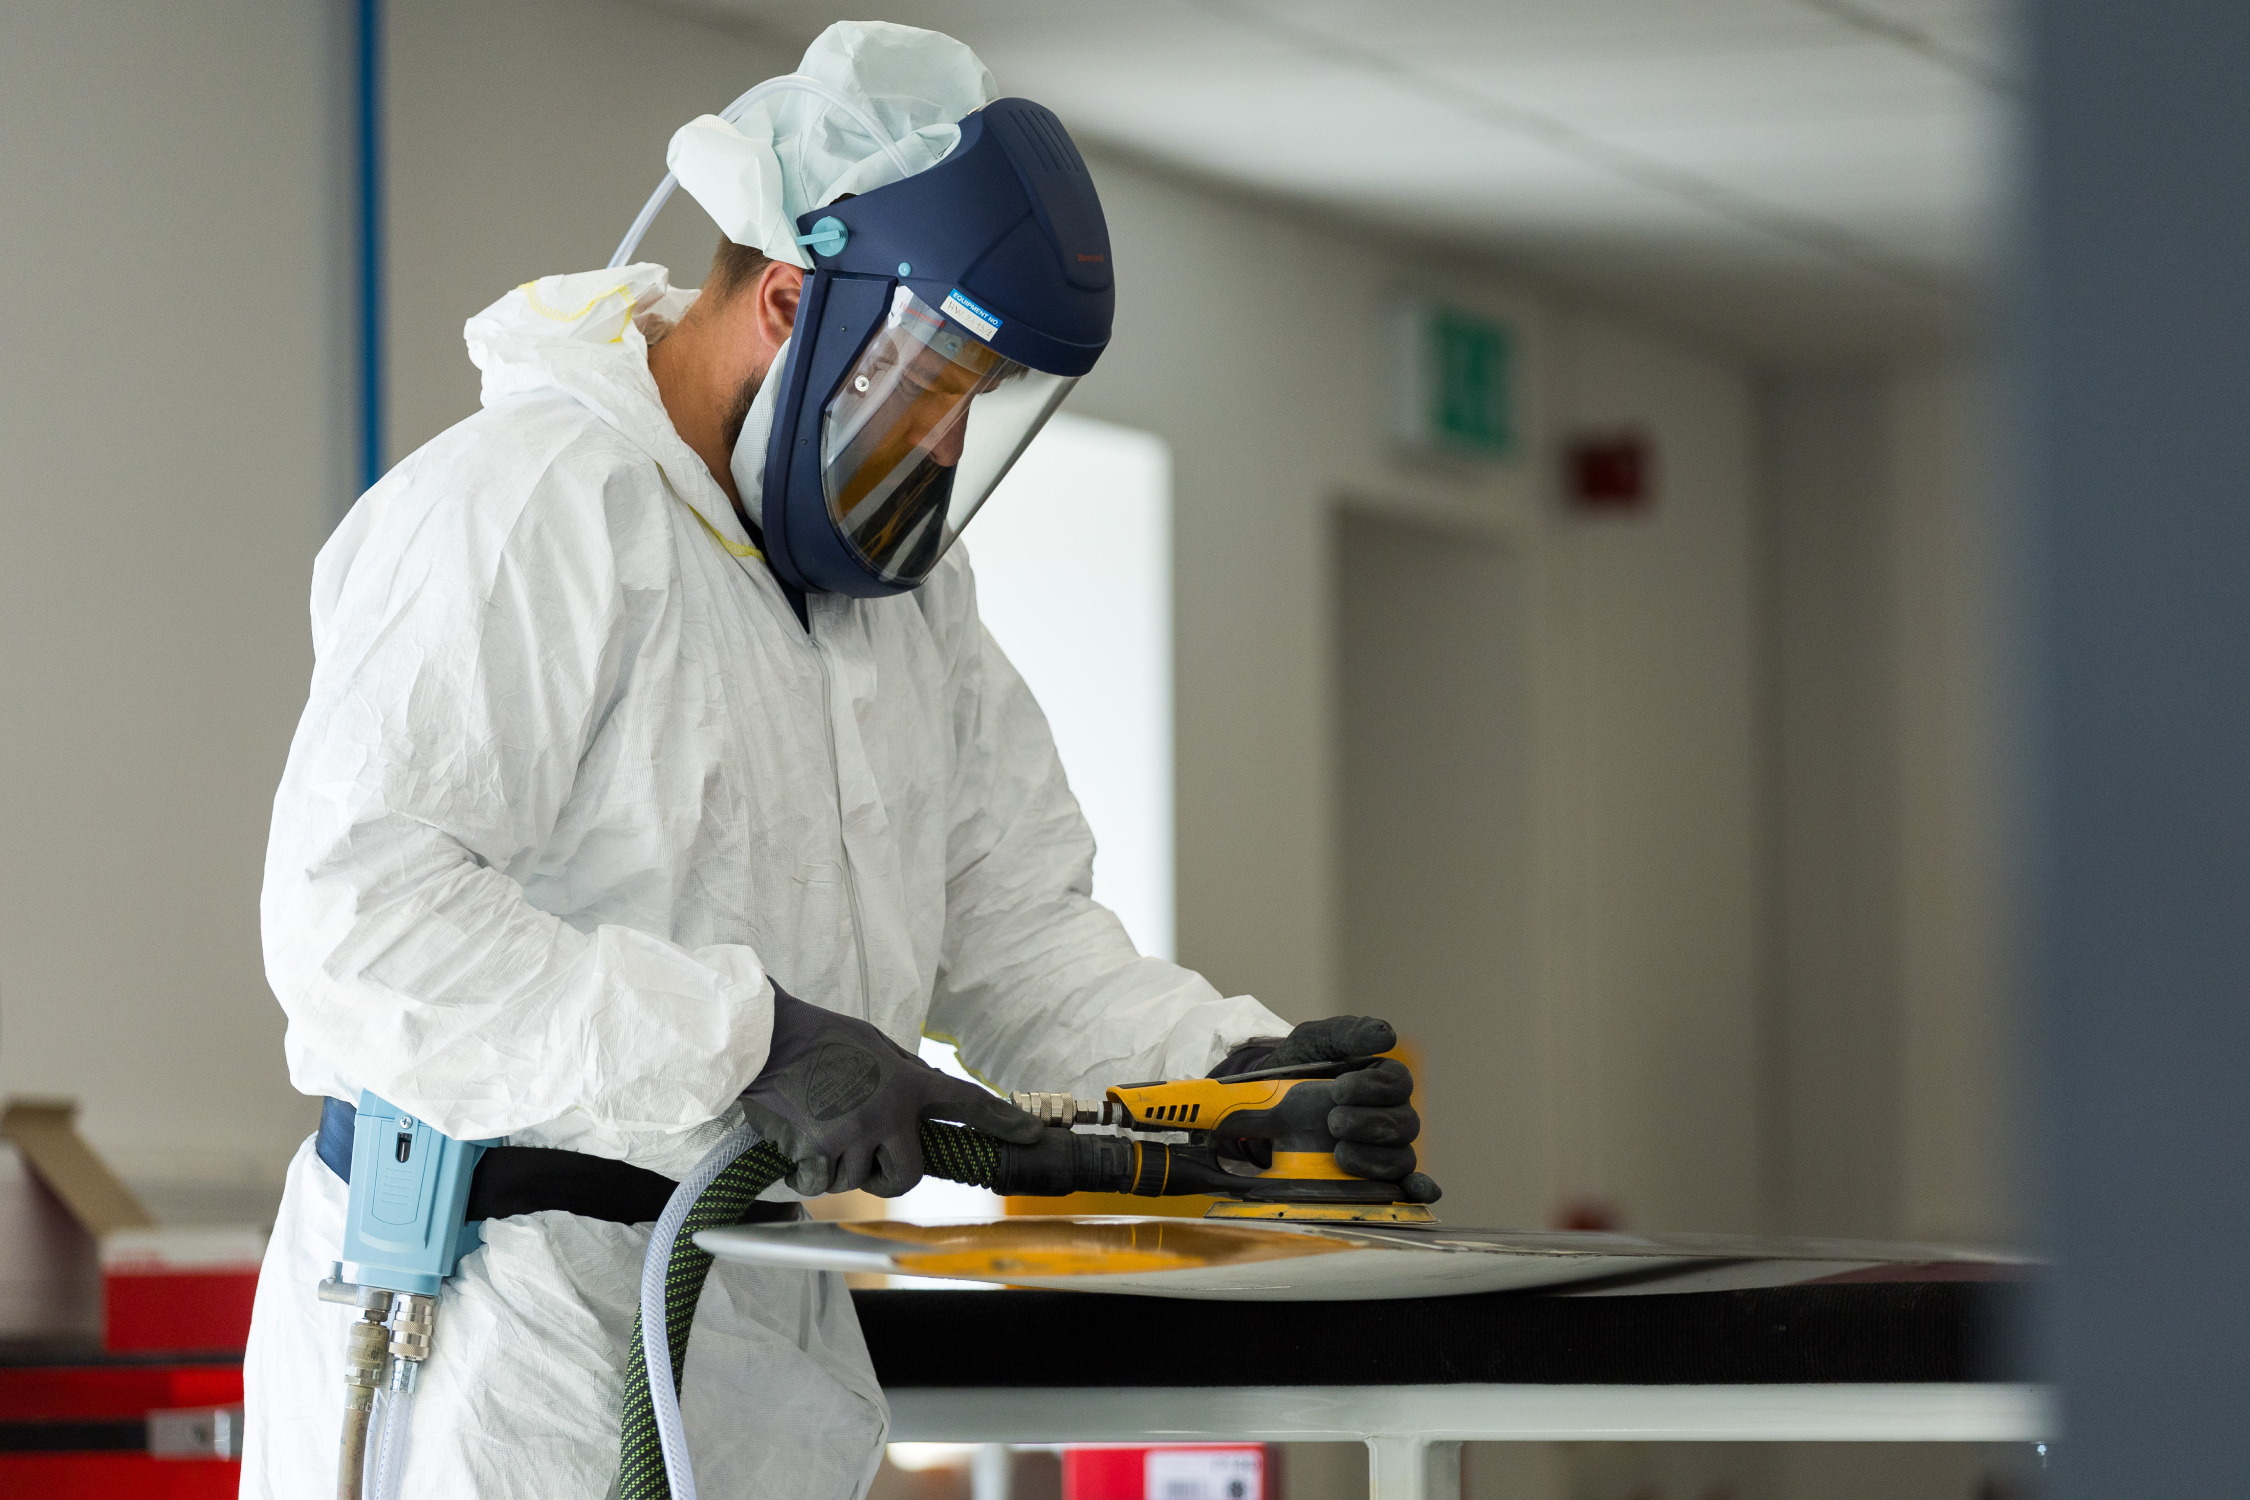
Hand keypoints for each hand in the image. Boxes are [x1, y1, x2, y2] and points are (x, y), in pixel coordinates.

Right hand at [741, 984, 1042, 1196]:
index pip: (966, 1103)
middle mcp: (887, 1113)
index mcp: (906, 1082)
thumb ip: (904, 1072)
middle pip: (907, 1176)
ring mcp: (853, 1135)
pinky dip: (806, 1172)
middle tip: (868, 1160)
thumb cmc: (817, 1037)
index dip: (1002, 1122)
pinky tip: (797, 1142)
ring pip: (856, 1181)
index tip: (1031, 1134)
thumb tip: (927, 1091)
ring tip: (818, 1129)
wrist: (766, 1039)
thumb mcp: (874, 1044)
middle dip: (889, 1176)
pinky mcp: (817, 1151)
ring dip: (837, 1168)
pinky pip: (819, 1182)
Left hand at [1213, 1015, 1440, 1203]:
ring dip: (1375, 1158)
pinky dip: (1417, 1190)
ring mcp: (1382, 1149)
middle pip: (1405, 1123)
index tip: (1338, 1089)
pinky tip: (1418, 1192)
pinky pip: (1405, 1186)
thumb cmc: (1296, 1066)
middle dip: (1369, 1124)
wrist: (1260, 1105)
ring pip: (1402, 1157)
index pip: (1399, 1084)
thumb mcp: (1313, 1041)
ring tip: (1339, 1153)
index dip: (1374, 1088)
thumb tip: (1388, 1036)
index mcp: (1382, 1079)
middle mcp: (1389, 1115)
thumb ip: (1348, 1033)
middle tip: (1333, 1122)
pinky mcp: (1372, 1178)